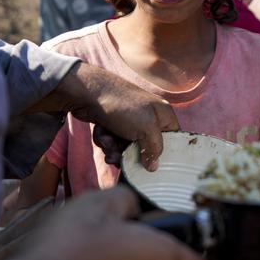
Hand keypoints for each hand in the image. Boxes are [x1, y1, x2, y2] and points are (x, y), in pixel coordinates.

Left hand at [32, 62, 178, 169]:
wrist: (88, 92)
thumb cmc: (122, 106)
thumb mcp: (147, 128)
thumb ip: (155, 149)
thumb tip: (154, 167)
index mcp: (164, 115)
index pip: (171, 141)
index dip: (160, 155)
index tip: (148, 165)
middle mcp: (149, 117)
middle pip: (145, 148)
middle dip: (128, 154)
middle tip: (117, 156)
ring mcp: (131, 120)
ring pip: (126, 147)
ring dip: (114, 148)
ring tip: (106, 141)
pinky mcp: (114, 123)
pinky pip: (113, 141)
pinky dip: (106, 140)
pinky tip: (101, 132)